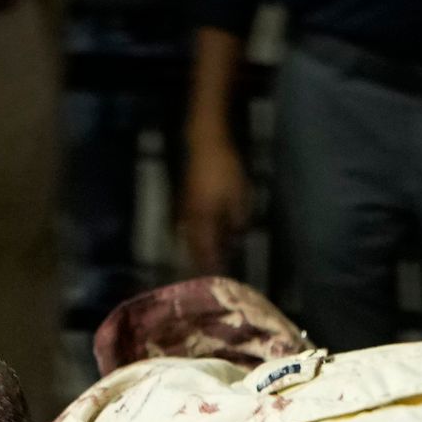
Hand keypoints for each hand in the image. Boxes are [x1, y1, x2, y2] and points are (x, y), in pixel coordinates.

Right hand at [180, 124, 249, 276]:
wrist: (204, 144)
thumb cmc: (224, 169)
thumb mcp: (239, 195)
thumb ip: (238, 220)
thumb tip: (238, 237)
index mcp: (203, 220)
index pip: (206, 251)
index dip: (213, 265)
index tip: (219, 277)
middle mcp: (189, 219)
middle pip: (194, 247)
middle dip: (203, 260)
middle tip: (213, 271)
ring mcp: (183, 209)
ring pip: (188, 237)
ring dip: (198, 248)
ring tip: (209, 255)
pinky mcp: (183, 200)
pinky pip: (187, 226)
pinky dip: (195, 235)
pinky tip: (203, 235)